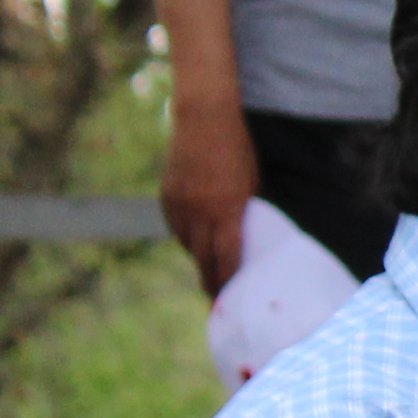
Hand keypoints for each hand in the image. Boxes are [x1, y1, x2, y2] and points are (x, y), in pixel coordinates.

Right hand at [160, 94, 256, 291]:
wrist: (203, 117)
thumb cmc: (238, 148)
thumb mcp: (251, 183)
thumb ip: (242, 212)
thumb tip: (237, 237)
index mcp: (227, 210)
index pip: (226, 257)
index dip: (227, 281)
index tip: (227, 300)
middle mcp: (201, 211)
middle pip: (202, 258)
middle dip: (209, 280)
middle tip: (214, 298)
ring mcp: (180, 204)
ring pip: (186, 243)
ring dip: (197, 255)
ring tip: (207, 265)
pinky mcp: (166, 195)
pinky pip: (174, 226)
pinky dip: (184, 234)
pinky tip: (193, 237)